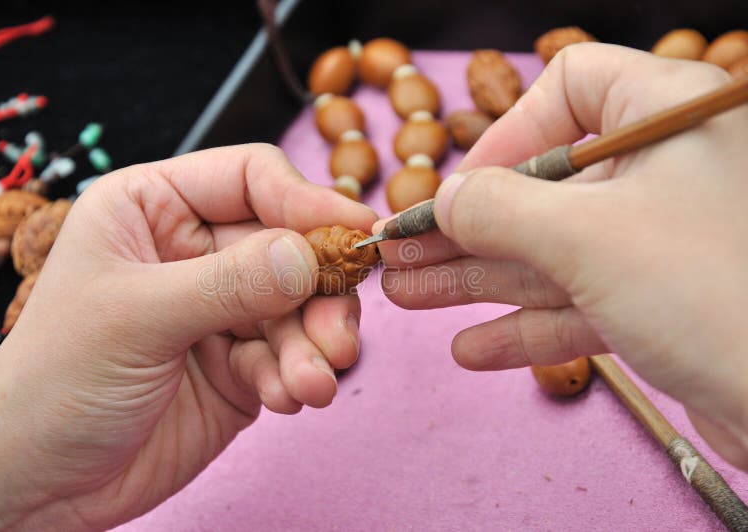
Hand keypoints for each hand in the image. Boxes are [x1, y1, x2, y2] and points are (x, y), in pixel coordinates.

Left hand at [0, 144, 375, 529]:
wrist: (41, 484)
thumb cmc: (55, 382)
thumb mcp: (136, 318)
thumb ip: (227, 283)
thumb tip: (308, 255)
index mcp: (155, 208)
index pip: (250, 179)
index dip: (306, 202)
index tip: (354, 233)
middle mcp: (194, 251)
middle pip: (289, 247)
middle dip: (319, 294)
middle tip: (339, 338)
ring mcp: (221, 309)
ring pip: (300, 306)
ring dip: (314, 345)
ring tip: (312, 384)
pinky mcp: (239, 363)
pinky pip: (290, 356)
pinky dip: (297, 376)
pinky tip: (286, 399)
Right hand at [378, 44, 747, 469]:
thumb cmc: (716, 293)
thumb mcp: (587, 236)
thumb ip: (500, 209)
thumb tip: (444, 200)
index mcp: (669, 116)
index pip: (571, 87)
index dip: (505, 134)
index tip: (458, 190)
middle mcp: (668, 172)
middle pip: (542, 183)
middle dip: (464, 226)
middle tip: (399, 251)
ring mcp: (664, 240)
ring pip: (551, 249)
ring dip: (476, 278)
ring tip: (407, 296)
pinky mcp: (661, 302)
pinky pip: (577, 302)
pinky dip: (523, 325)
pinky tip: (471, 347)